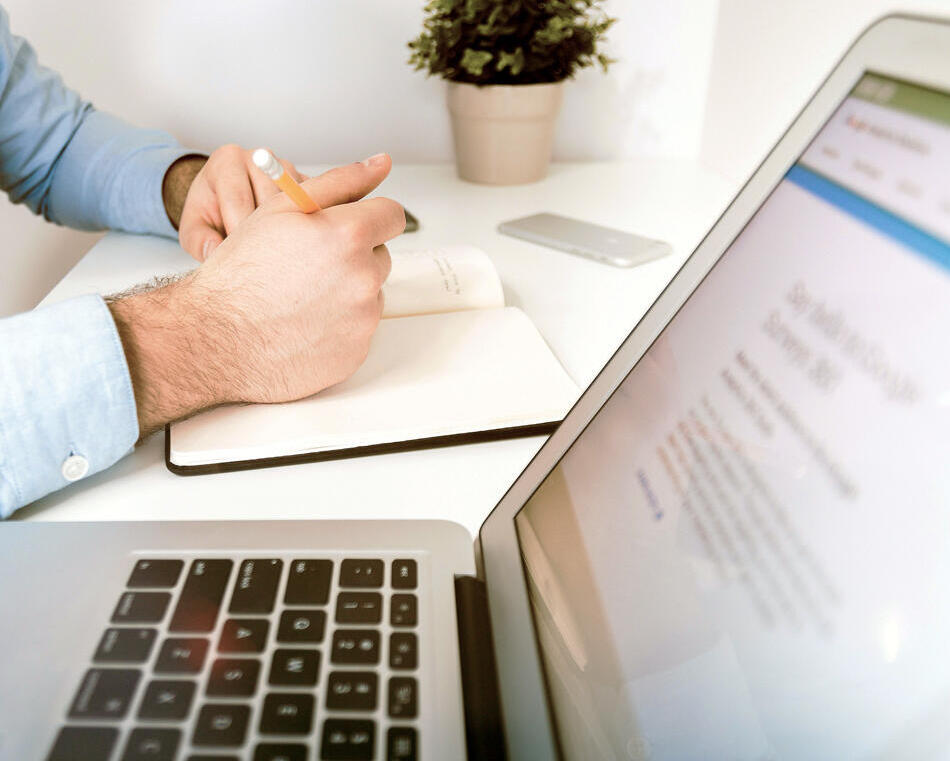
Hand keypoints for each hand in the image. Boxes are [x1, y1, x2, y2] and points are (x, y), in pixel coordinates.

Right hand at [111, 154, 404, 436]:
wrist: (216, 338)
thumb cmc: (242, 271)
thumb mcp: (282, 208)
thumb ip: (340, 181)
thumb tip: (381, 163)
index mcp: (349, 234)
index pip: (392, 215)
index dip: (369, 218)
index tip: (351, 226)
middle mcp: (363, 277)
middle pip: (380, 256)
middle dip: (354, 256)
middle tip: (309, 265)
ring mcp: (362, 319)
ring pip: (370, 294)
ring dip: (347, 291)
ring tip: (301, 296)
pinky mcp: (357, 352)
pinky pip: (359, 329)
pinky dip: (339, 325)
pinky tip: (303, 324)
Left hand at [169, 144, 306, 261]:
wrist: (227, 200)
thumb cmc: (210, 214)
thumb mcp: (193, 228)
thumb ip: (199, 241)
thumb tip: (214, 251)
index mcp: (227, 160)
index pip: (238, 198)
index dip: (239, 232)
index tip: (240, 257)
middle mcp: (259, 157)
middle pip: (270, 201)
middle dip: (266, 233)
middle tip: (261, 258)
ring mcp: (287, 167)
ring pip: (295, 204)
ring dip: (289, 231)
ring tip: (276, 251)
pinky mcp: (307, 181)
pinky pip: (313, 205)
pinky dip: (306, 226)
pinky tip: (293, 242)